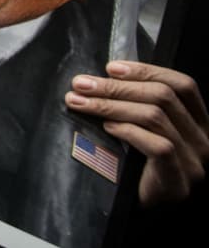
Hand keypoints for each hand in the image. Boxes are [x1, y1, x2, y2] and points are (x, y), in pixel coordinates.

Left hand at [66, 61, 208, 205]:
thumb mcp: (143, 130)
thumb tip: (100, 78)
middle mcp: (203, 140)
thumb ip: (136, 105)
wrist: (138, 209)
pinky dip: (127, 130)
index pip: (182, 85)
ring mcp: (195, 162)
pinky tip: (106, 127)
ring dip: (111, 105)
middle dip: (117, 86)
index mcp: (198, 123)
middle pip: (163, 97)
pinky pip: (157, 146)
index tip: (111, 67)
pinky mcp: (179, 180)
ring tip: (81, 102)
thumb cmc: (137, 167)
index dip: (147, 71)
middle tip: (82, 84)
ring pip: (155, 117)